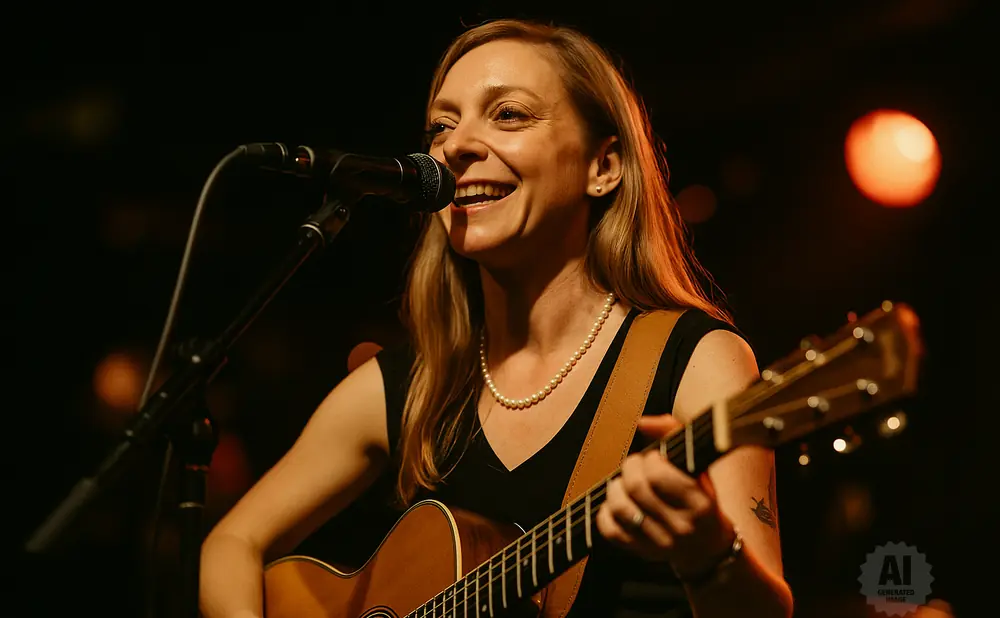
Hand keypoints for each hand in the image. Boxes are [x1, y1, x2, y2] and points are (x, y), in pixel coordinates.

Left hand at [595, 414, 735, 576]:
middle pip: (637, 489)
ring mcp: (659, 543)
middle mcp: (680, 527)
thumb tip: (642, 422)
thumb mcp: (699, 465)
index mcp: (700, 504)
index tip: (655, 457)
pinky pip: (610, 530)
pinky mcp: (640, 551)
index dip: (650, 460)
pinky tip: (618, 503)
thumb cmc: (702, 497)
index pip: (659, 476)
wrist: (707, 547)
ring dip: (615, 488)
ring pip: (620, 509)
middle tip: (637, 465)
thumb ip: (674, 435)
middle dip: (631, 468)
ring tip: (625, 482)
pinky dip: (606, 512)